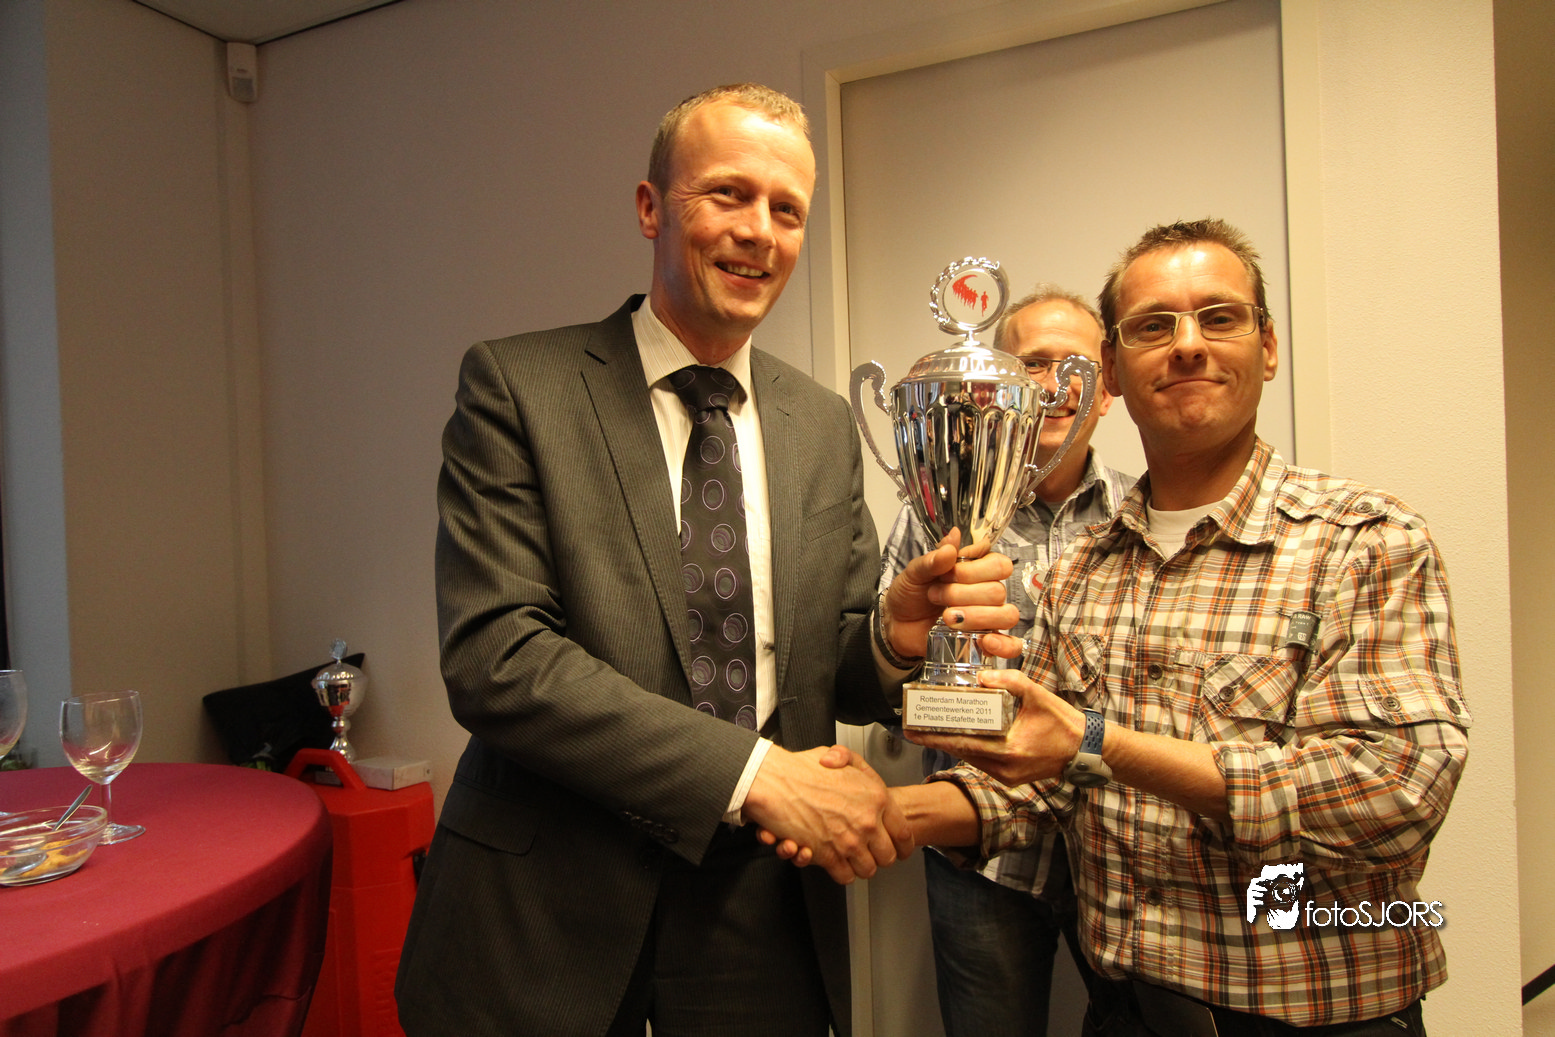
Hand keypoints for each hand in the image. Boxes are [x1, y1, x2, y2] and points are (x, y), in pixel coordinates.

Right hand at [743, 744, 913, 883]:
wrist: (774, 782)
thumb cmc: (800, 768)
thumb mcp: (839, 756)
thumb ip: (856, 765)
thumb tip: (860, 775)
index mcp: (876, 797)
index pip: (904, 833)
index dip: (902, 846)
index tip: (900, 849)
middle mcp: (867, 822)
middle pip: (887, 857)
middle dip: (879, 857)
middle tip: (870, 852)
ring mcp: (848, 841)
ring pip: (867, 870)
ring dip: (859, 865)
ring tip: (851, 857)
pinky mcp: (828, 855)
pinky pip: (845, 876)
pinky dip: (840, 872)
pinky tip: (835, 861)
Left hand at [882, 529, 1020, 659]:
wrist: (896, 625)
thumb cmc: (909, 595)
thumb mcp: (915, 573)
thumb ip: (934, 558)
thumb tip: (954, 536)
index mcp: (977, 570)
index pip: (999, 565)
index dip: (973, 570)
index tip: (946, 574)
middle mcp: (987, 593)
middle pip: (998, 591)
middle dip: (962, 594)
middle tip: (935, 596)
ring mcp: (989, 618)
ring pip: (1005, 615)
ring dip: (975, 616)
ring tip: (947, 617)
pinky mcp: (985, 642)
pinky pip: (1011, 645)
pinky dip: (1003, 644)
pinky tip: (985, 641)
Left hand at [906, 668, 1084, 786]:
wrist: (1085, 749)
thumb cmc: (1063, 723)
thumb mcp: (1039, 696)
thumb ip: (1012, 682)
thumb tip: (983, 677)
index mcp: (1010, 750)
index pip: (964, 743)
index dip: (936, 737)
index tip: (914, 731)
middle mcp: (1005, 768)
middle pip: (961, 752)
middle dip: (936, 740)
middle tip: (913, 728)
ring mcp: (1006, 776)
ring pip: (970, 758)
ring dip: (950, 744)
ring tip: (928, 730)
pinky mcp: (1009, 777)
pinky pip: (982, 762)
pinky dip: (968, 749)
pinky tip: (956, 737)